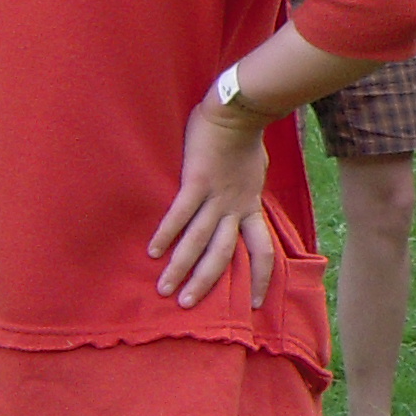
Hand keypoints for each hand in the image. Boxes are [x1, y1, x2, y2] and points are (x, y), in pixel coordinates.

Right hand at [149, 105, 278, 309]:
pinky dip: (167, 233)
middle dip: (205, 282)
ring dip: (182, 267)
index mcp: (250, 207)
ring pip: (199, 240)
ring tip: (165, 289)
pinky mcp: (196, 181)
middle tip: (188, 305)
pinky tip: (153, 251)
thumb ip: (248, 191)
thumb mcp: (256, 173)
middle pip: (223, 255)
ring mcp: (216, 196)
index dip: (260, 278)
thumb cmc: (244, 139)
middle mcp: (235, 208)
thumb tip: (246, 195)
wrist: (239, 110)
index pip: (263, 252)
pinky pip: (181, 213)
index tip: (255, 303)